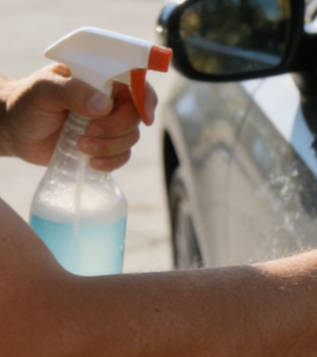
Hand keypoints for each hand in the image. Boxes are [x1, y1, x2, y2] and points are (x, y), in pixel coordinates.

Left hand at [0, 64, 156, 170]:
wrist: (14, 130)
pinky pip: (123, 156)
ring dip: (109, 147)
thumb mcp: (44, 90)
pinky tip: (92, 162)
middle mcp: (109, 100)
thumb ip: (73, 92)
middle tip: (88, 131)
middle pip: (136, 115)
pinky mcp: (104, 146)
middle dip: (116, 128)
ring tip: (80, 146)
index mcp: (100, 78)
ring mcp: (108, 124)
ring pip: (130, 138)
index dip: (146, 98)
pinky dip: (111, 162)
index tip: (144, 116)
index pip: (136, 82)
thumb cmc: (27, 103)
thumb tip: (105, 106)